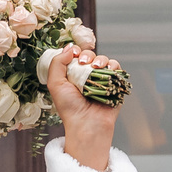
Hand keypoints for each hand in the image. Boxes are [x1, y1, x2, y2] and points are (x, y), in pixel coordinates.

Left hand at [47, 44, 121, 171]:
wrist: (87, 124)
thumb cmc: (69, 108)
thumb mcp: (55, 84)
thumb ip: (57, 63)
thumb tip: (69, 47)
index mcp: (72, 75)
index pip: (76, 55)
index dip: (76, 51)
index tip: (74, 54)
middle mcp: (87, 76)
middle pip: (90, 55)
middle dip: (87, 55)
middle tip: (84, 63)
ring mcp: (102, 80)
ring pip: (104, 60)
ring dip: (101, 59)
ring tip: (96, 67)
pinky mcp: (114, 84)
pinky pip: (117, 69)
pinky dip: (113, 66)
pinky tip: (108, 70)